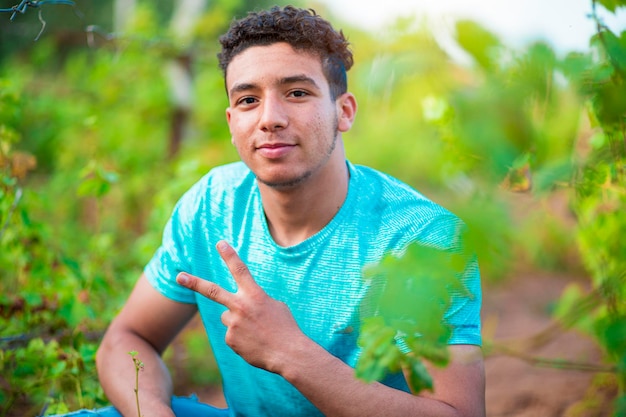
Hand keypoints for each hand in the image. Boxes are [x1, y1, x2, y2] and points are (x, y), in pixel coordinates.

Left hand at [176, 240, 304, 372]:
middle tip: (179, 276)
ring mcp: (234, 324)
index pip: (240, 270)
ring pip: (227, 317)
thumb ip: (253, 301)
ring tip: (256, 331)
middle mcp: (241, 306)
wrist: (288, 353)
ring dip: (238, 321)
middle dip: (194, 283)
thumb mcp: (274, 306)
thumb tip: (238, 305)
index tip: (220, 243)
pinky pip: (232, 334)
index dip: (229, 255)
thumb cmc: (285, 327)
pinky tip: (254, 342)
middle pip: (213, 291)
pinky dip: (241, 337)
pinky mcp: (230, 339)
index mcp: (255, 295)